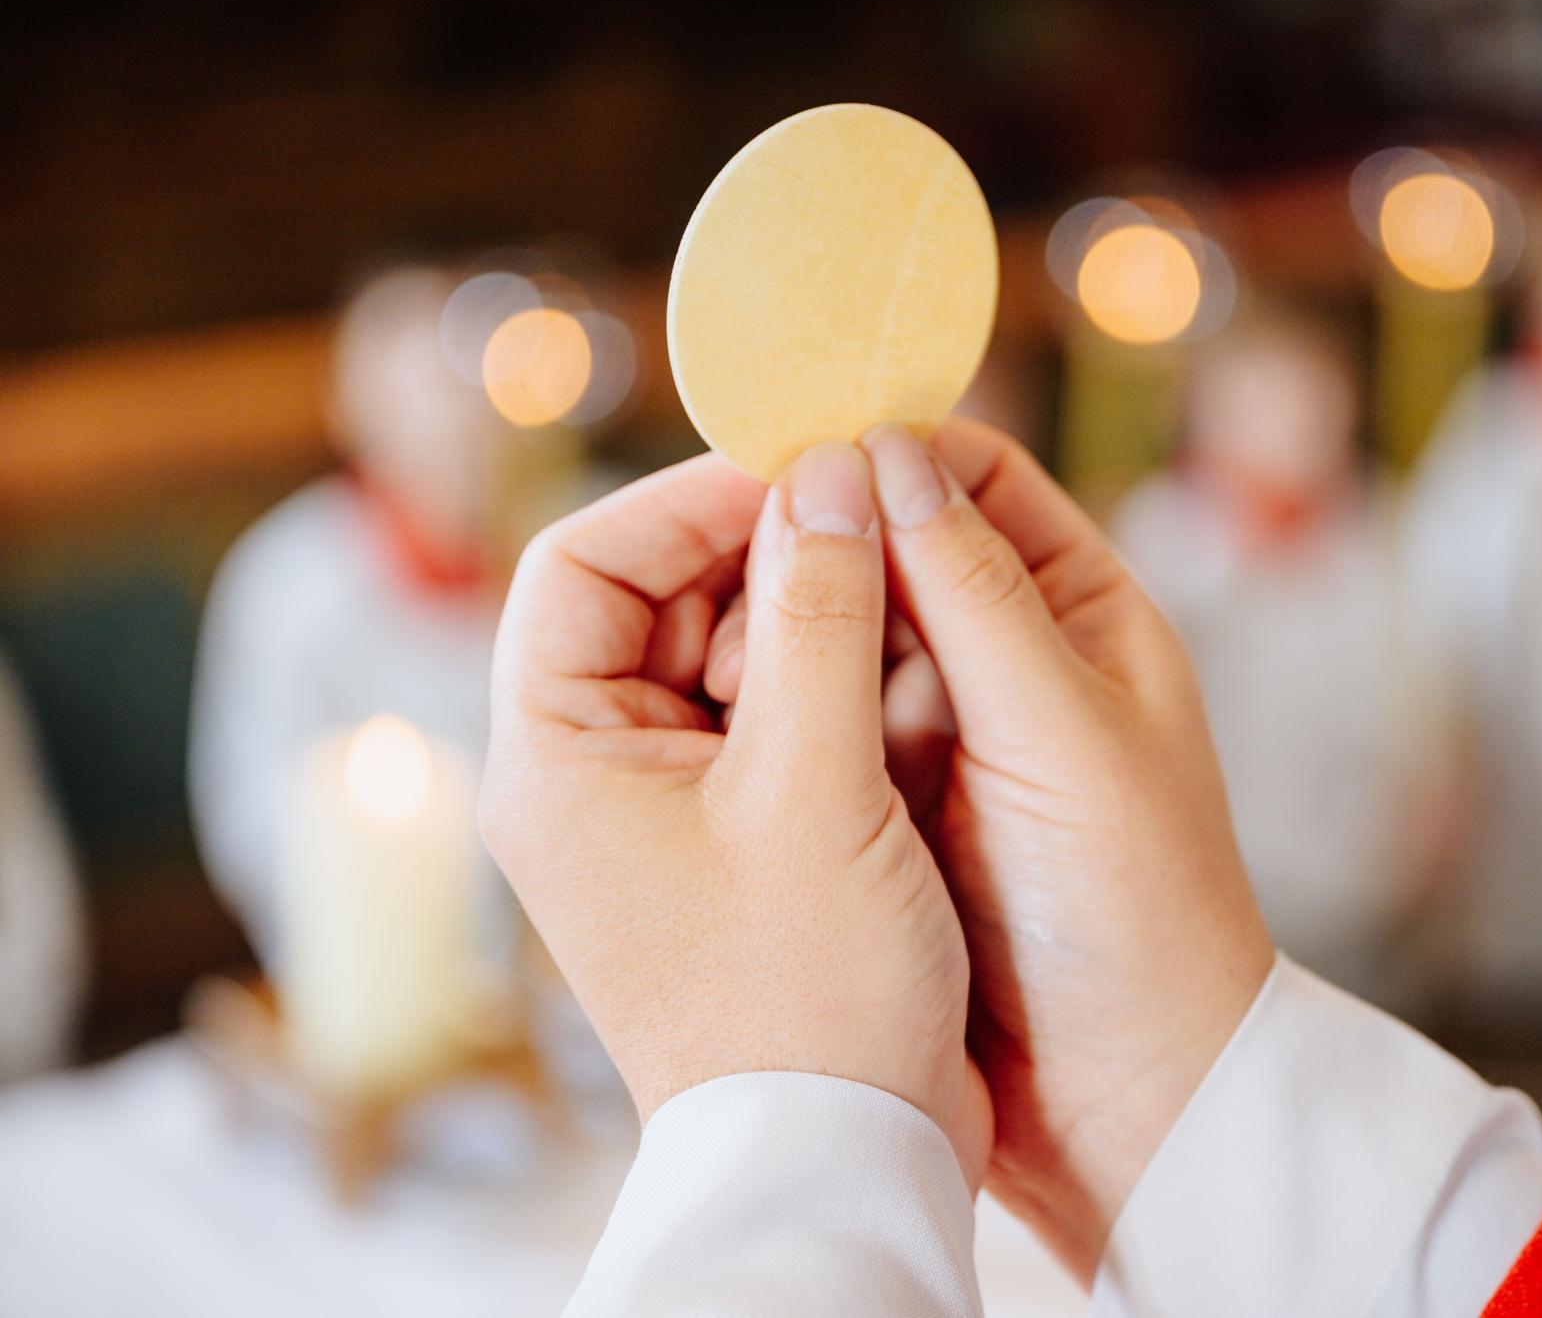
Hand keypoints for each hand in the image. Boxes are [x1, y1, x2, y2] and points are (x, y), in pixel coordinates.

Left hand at [479, 443, 990, 1180]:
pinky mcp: (729, 844)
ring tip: (897, 615)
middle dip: (764, 554)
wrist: (842, 1155)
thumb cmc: (806, 995)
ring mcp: (659, 814)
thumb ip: (821, 616)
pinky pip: (767, 723)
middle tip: (870, 524)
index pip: (584, 564)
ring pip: (724, 656)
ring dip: (810, 622)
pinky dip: (831, 692)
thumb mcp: (816, 787)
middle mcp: (590, 777)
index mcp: (556, 757)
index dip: (687, 499)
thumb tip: (827, 474)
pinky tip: (903, 693)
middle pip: (657, 600)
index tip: (803, 469)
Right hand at [708, 421, 1272, 1278]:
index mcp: (1083, 616)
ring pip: (838, 640)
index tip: (788, 447)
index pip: (975, 480)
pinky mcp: (888, 807)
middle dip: (819, 554)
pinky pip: (817, 728)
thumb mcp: (1061, 733)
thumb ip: (974, 593)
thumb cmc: (1135, 909)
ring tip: (734, 671)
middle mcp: (1010, 662)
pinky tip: (734, 730)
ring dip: (790, 642)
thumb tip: (888, 449)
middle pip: (889, 552)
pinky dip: (780, 719)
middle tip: (739, 577)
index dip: (887, 451)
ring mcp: (943, 737)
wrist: (1126, 1101)